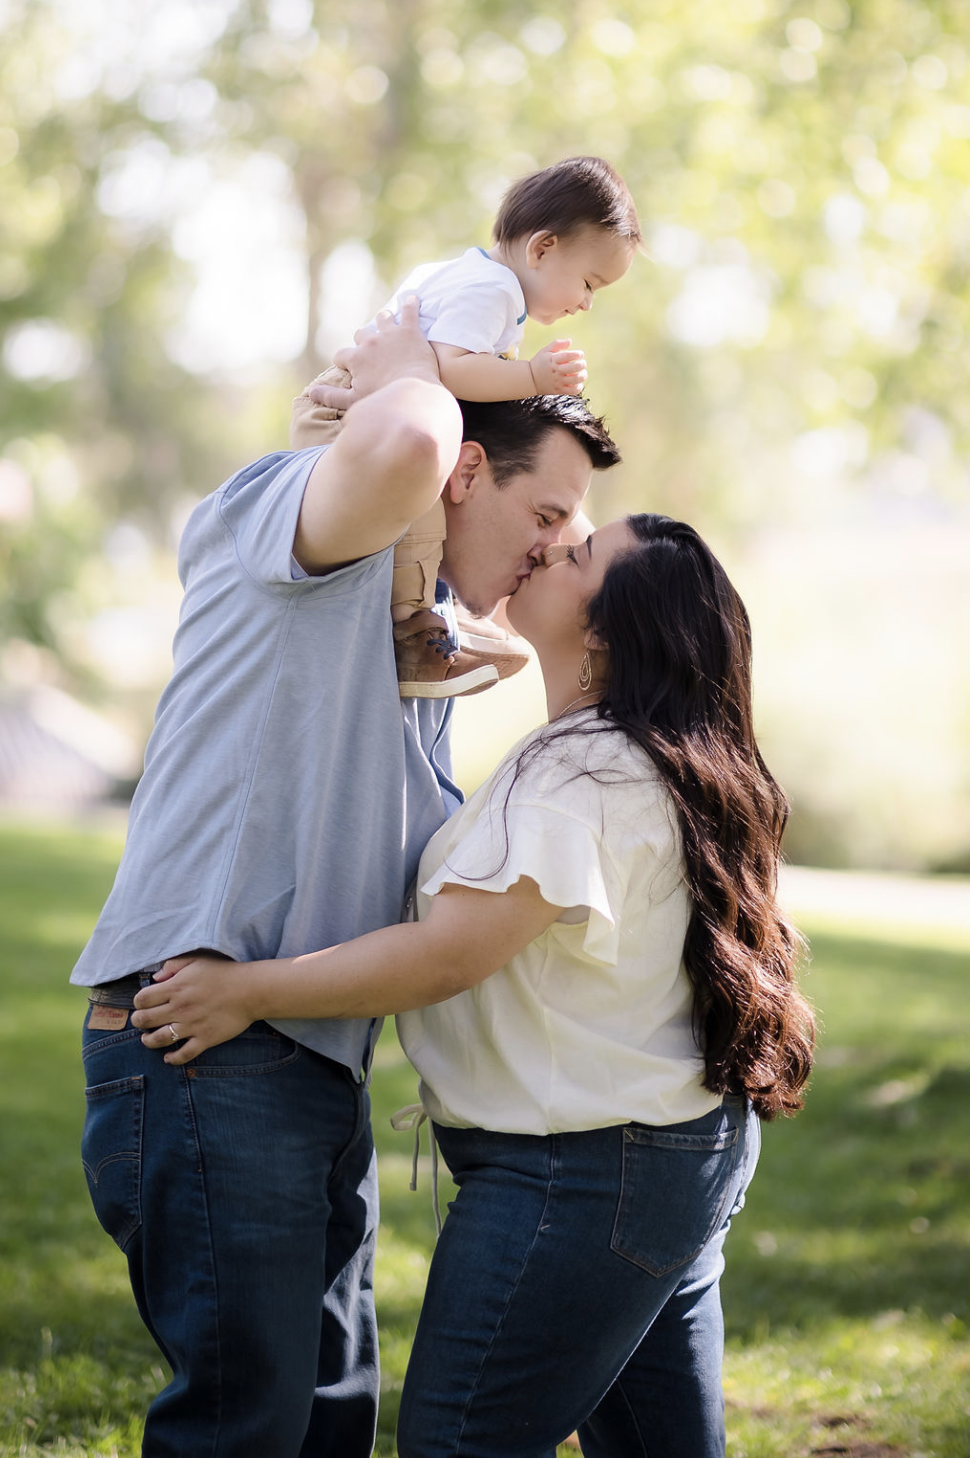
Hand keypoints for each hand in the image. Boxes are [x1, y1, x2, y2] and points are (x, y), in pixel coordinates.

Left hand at [131, 955, 255, 1064]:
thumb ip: (173, 966)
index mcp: (175, 987)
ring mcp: (191, 1025)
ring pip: (158, 1039)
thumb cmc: (224, 972)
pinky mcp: (204, 1039)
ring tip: (147, 1039)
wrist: (251, 990)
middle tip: (141, 1021)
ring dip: (148, 1041)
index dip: (138, 1002)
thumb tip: (155, 978)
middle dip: (138, 1021)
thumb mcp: (197, 960)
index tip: (143, 1003)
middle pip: (144, 1020)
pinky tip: (168, 1057)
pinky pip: (183, 1054)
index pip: (142, 999)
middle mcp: (179, 1008)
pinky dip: (172, 1059)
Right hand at [307, 296, 438, 411]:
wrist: (413, 392)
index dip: (342, 361)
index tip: (346, 366)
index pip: (341, 355)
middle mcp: (370, 342)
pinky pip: (409, 311)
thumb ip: (332, 396)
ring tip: (387, 322)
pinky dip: (411, 304)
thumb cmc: (383, 399)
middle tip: (370, 348)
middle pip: (361, 334)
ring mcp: (390, 334)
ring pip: (382, 319)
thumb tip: (311, 392)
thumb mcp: (354, 401)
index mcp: (356, 358)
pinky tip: (412, 299)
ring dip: (383, 320)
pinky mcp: (409, 331)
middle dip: (363, 340)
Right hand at [528, 339, 587, 396]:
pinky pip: (573, 391)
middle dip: (582, 364)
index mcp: (553, 360)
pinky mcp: (559, 390)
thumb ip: (557, 343)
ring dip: (583, 375)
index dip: (577, 354)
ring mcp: (558, 382)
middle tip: (582, 362)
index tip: (580, 354)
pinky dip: (579, 387)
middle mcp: (556, 371)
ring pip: (576, 380)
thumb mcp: (545, 350)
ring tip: (582, 372)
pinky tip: (577, 382)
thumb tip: (570, 341)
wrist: (530, 379)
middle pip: (574, 367)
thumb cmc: (540, 362)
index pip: (568, 356)